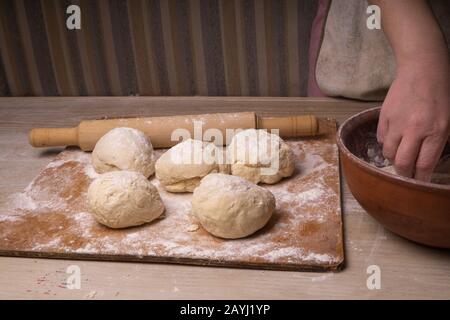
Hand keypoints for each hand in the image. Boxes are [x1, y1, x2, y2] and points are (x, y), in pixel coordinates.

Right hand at [377, 59, 449, 180]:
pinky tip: (393, 140)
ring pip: (388, 153)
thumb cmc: (442, 93)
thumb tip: (427, 161)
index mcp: (436, 131)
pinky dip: (386, 143)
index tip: (419, 184)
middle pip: (403, 163)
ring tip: (400, 156)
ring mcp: (396, 123)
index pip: (424, 165)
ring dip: (394, 159)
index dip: (420, 179)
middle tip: (407, 176)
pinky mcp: (384, 117)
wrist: (422, 69)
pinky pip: (381, 139)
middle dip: (405, 174)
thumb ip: (440, 141)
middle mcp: (414, 130)